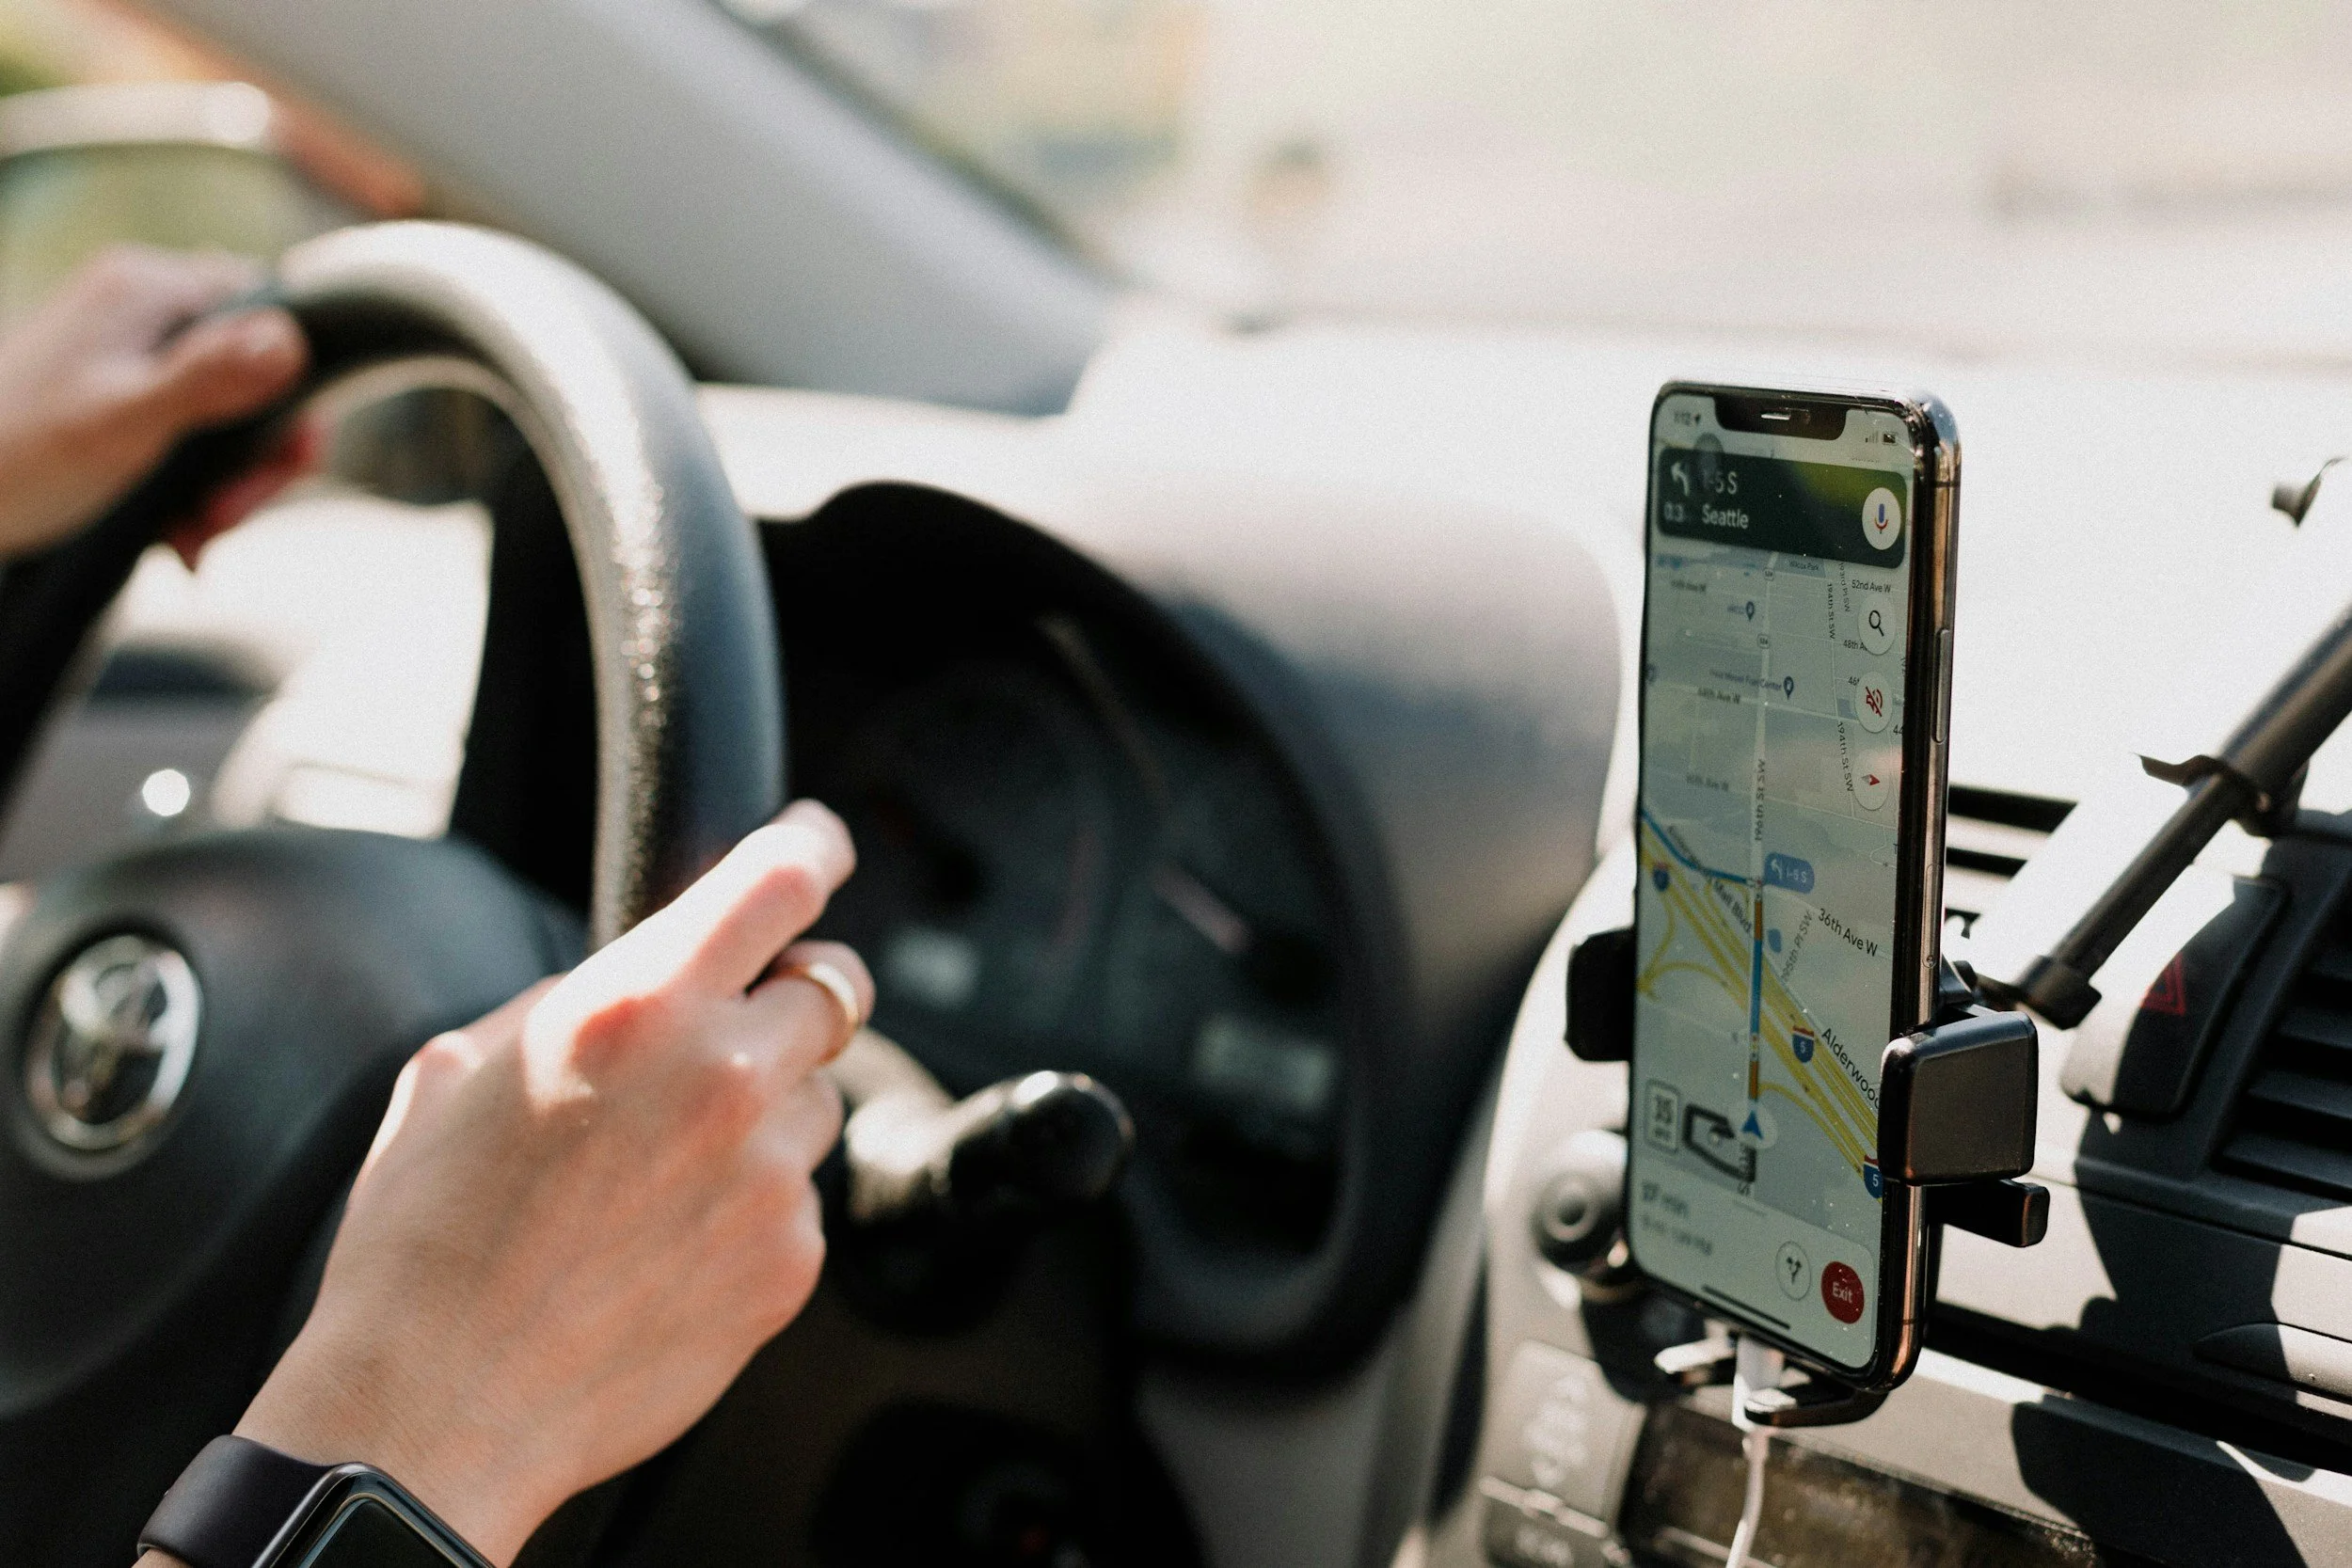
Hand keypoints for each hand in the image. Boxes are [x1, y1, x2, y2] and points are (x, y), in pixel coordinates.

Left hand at [0, 245, 310, 564]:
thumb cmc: (16, 459)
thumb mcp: (124, 422)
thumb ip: (209, 378)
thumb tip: (292, 341)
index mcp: (147, 289)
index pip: (274, 315)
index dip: (296, 394)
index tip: (286, 462)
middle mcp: (143, 307)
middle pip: (257, 373)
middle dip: (255, 458)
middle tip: (228, 516)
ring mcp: (131, 350)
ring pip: (230, 414)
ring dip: (228, 486)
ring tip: (196, 536)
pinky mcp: (121, 393)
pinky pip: (193, 434)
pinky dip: (196, 489)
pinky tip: (178, 534)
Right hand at [216, 801, 869, 1564]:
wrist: (435, 1407)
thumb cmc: (427, 1239)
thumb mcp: (464, 1067)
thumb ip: (581, 995)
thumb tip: (651, 966)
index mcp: (638, 1005)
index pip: (782, 880)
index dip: (814, 845)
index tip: (821, 842)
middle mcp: (724, 1076)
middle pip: (832, 987)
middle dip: (789, 995)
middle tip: (731, 1029)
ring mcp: (769, 1172)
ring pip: (817, 1098)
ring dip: (766, 1110)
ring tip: (659, 1171)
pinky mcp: (791, 1259)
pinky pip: (800, 1197)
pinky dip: (753, 1204)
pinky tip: (666, 1243)